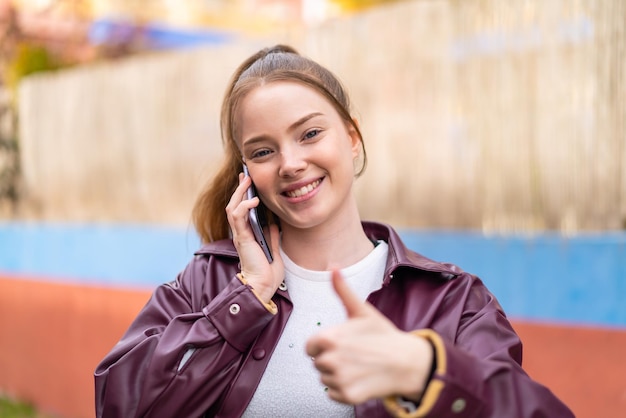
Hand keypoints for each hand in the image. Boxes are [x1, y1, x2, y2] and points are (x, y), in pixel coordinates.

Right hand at [226, 173, 283, 302]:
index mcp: (247, 234)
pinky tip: (252, 201)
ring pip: (233, 208)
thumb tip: (273, 224)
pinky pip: (238, 218)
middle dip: (240, 189)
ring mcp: (240, 235)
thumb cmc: (267, 272)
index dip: (243, 195)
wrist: (264, 286)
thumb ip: (271, 236)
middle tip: (245, 175)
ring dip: (239, 194)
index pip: (241, 210)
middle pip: (234, 205)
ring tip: (247, 182)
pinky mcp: (242, 238)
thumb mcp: (273, 249)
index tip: (248, 181)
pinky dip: (244, 207)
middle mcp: (241, 233)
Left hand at [306, 270, 432, 404]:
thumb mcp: (361, 310)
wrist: (407, 361)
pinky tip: (360, 378)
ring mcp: (340, 379)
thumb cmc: (382, 334)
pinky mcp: (348, 396)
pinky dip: (344, 389)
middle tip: (354, 354)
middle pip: (318, 363)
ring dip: (337, 375)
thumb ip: (341, 289)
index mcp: (329, 338)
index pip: (310, 347)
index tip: (340, 343)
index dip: (323, 345)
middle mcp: (331, 360)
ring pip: (325, 380)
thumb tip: (333, 265)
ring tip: (358, 365)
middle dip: (332, 359)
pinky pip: (333, 394)